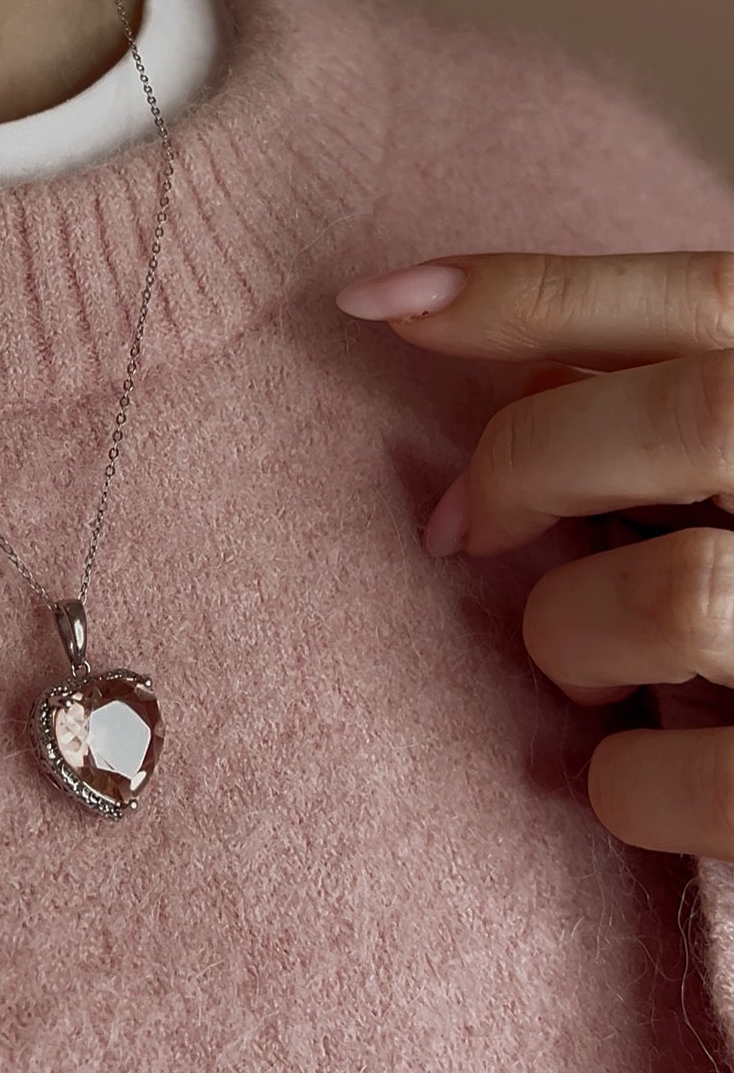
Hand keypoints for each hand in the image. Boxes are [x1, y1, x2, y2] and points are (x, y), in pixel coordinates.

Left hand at [335, 251, 733, 861]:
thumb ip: (671, 416)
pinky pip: (663, 780)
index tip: (373, 301)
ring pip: (673, 597)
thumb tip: (527, 370)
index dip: (534, 288)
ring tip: (598, 670)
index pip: (706, 298)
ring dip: (574, 635)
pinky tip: (645, 777)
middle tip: (460, 528)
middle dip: (532, 462)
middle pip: (692, 418)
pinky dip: (619, 784)